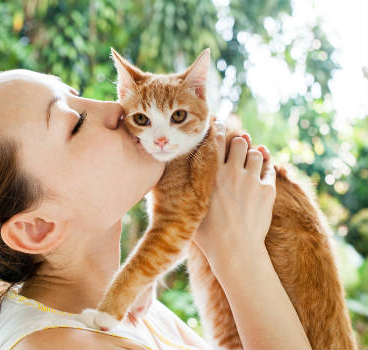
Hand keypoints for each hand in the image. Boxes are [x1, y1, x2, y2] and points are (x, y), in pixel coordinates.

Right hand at [193, 121, 275, 273]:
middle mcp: (232, 173)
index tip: (219, 123)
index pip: (215, 142)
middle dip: (239, 143)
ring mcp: (252, 181)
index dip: (217, 129)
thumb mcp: (190, 209)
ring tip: (249, 160)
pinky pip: (270, 170)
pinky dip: (266, 167)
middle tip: (237, 146)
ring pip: (257, 154)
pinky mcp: (268, 191)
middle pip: (239, 143)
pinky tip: (262, 170)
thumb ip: (187, 189)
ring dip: (253, 154)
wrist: (235, 252)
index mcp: (211, 175)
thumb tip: (173, 180)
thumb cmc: (208, 235)